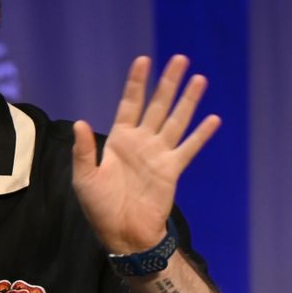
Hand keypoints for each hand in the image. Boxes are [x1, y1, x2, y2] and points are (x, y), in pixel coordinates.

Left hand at [72, 55, 220, 253]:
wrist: (122, 232)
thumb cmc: (99, 207)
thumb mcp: (84, 178)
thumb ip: (84, 151)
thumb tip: (80, 122)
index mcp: (118, 140)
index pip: (129, 104)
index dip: (137, 83)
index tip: (144, 60)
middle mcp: (140, 142)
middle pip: (157, 105)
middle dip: (168, 83)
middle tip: (180, 59)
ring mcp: (158, 154)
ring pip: (176, 120)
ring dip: (188, 101)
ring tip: (199, 79)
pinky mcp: (172, 169)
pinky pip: (189, 148)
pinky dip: (201, 135)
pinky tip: (213, 119)